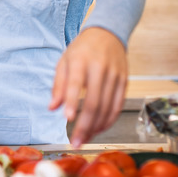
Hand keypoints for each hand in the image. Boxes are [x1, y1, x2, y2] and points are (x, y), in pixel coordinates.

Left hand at [49, 27, 128, 146]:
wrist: (108, 33)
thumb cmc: (82, 49)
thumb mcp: (65, 61)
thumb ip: (59, 85)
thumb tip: (53, 108)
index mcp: (81, 61)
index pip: (77, 83)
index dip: (73, 102)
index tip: (67, 119)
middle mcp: (100, 68)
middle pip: (94, 102)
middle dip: (84, 126)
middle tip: (75, 142)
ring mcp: (114, 76)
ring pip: (107, 108)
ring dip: (96, 128)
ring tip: (84, 139)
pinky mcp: (124, 82)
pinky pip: (118, 106)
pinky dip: (108, 121)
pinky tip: (98, 129)